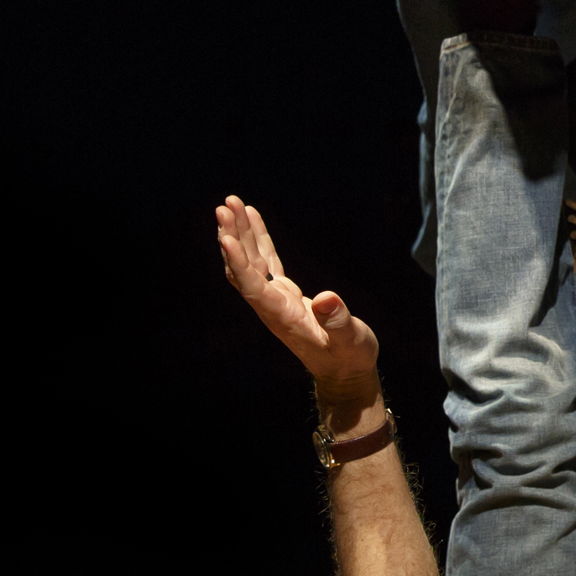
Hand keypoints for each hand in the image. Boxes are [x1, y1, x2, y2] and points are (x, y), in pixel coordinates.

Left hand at [214, 196, 380, 397]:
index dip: (238, 263)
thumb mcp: (351, 341)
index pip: (252, 287)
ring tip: (231, 203)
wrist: (345, 372)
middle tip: (224, 206)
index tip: (225, 237)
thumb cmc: (349, 358)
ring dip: (240, 233)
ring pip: (249, 261)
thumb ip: (338, 322)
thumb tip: (325, 300)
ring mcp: (275, 298)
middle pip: (242, 269)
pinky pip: (264, 260)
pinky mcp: (284, 293)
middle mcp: (271, 306)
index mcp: (282, 317)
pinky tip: (251, 216)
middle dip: (232, 237)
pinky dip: (257, 238)